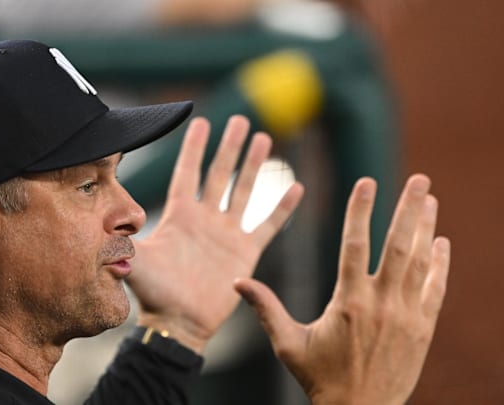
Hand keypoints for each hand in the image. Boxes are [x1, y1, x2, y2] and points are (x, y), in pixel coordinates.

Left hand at [127, 115, 303, 352]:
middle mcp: (205, 219)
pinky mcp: (245, 252)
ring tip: (264, 139)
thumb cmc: (154, 293)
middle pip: (219, 173)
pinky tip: (296, 187)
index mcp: (179, 215)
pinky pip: (267, 225)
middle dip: (230, 146)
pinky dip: (282, 208)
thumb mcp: (135, 261)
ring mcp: (226, 233)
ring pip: (244, 191)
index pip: (187, 172)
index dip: (194, 147)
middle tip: (241, 119)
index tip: (201, 120)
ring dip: (254, 165)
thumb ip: (122, 241)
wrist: (179, 322)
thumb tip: (104, 225)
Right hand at [234, 174, 450, 403]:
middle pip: (397, 246)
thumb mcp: (287, 344)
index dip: (360, 211)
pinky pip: (435, 289)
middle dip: (409, 209)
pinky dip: (440, 264)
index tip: (366, 182)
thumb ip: (266, 309)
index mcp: (347, 303)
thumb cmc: (320, 378)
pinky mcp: (423, 329)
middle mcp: (380, 304)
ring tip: (431, 199)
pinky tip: (442, 242)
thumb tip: (237, 282)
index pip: (355, 245)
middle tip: (420, 179)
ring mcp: (406, 315)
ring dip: (426, 227)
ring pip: (419, 263)